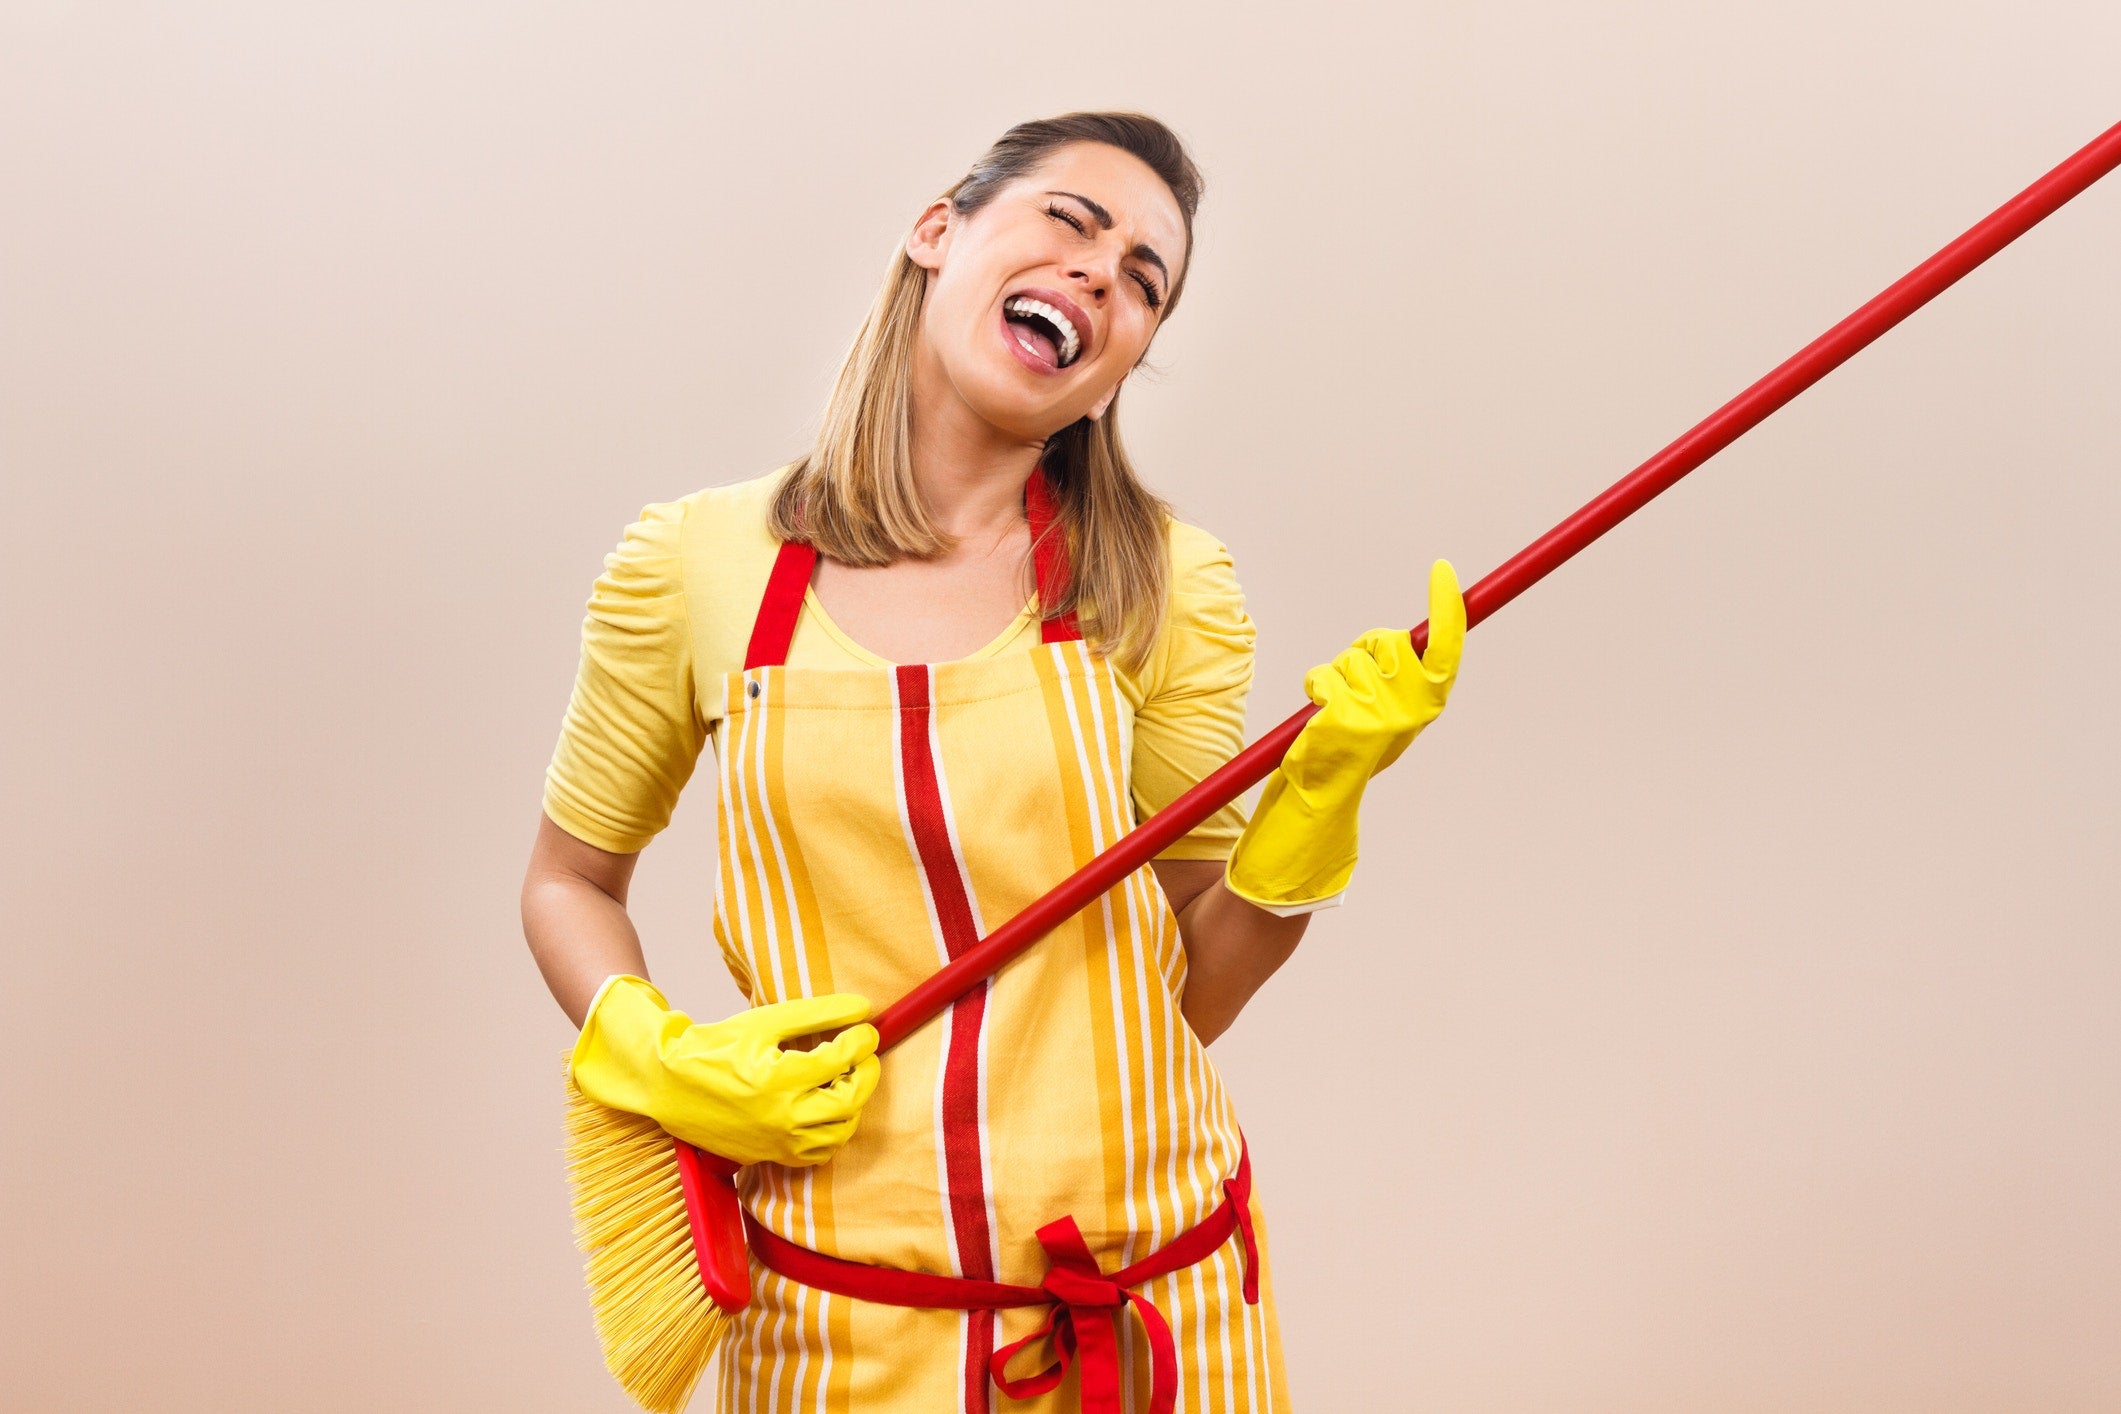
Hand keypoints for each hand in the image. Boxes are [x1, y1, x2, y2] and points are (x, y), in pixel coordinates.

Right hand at [568, 976, 881, 1165]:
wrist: (671, 1085)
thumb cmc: (716, 1047)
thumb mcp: (764, 1021)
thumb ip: (816, 1014)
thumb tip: (861, 1007)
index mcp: (780, 1079)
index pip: (841, 1059)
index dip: (862, 1040)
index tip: (866, 1028)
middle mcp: (782, 1117)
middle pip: (849, 1101)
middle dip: (867, 1074)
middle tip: (865, 1055)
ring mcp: (778, 1142)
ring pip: (840, 1133)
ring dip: (853, 1105)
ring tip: (846, 1079)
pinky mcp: (771, 1155)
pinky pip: (818, 1154)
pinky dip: (833, 1133)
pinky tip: (827, 1108)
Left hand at [1224, 559, 1464, 911]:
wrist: (1323, 801)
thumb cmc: (1352, 753)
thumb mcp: (1386, 712)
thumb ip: (1398, 677)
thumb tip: (1400, 640)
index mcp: (1428, 705)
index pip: (1447, 648)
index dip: (1447, 609)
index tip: (1440, 572)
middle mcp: (1412, 710)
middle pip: (1389, 641)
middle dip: (1366, 648)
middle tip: (1353, 678)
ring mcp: (1380, 715)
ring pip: (1353, 657)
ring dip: (1336, 673)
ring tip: (1333, 709)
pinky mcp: (1346, 719)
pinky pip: (1325, 676)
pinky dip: (1316, 686)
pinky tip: (1317, 717)